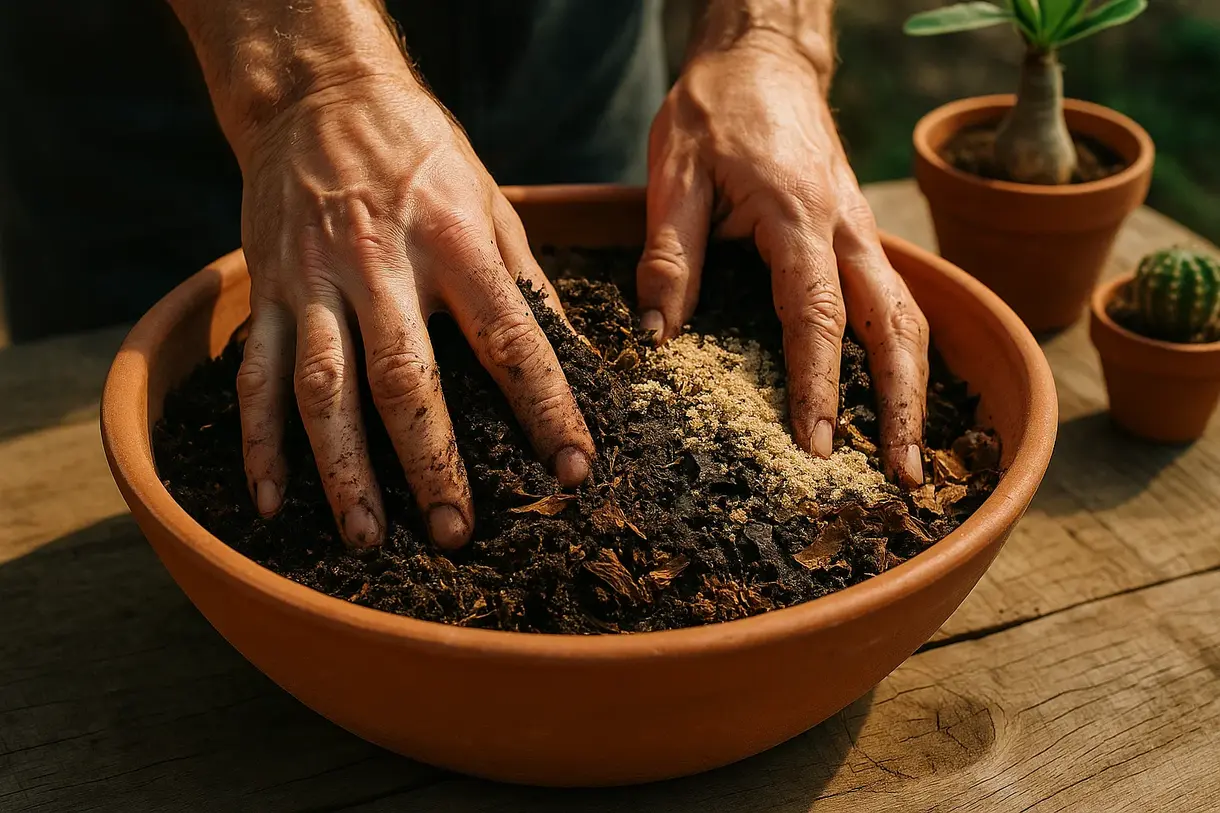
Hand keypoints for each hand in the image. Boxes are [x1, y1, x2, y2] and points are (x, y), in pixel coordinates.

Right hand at [235, 73, 593, 548]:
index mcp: (454, 243)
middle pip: (406, 380)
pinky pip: (257, 376)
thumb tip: (573, 359)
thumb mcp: (492, 203)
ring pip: (324, 390)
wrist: (319, 96)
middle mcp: (381, 266)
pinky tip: (272, 501)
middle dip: (432, 464)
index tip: (572, 469)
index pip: (511, 341)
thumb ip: (526, 284)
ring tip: (367, 537)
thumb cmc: (422, 156)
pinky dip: (259, 443)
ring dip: (343, 471)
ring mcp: (313, 281)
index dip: (546, 409)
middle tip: (455, 533)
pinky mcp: (265, 291)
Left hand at [637, 32, 928, 486]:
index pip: (817, 316)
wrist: (763, 54)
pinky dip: (904, 350)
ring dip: (915, 385)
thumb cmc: (714, 108)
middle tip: (905, 476)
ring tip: (912, 453)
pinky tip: (897, 392)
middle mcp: (845, 228)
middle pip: (893, 326)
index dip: (819, 386)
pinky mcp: (858, 231)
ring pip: (906, 314)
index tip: (818, 445)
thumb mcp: (672, 171)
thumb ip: (669, 254)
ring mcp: (860, 229)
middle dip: (903, 405)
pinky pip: (894, 296)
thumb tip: (658, 335)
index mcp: (798, 216)